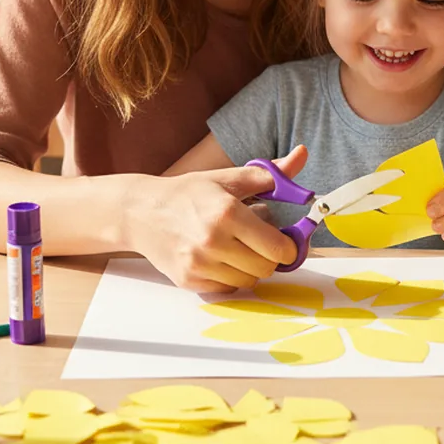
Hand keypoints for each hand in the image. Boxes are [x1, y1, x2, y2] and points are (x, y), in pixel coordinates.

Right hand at [136, 146, 308, 292]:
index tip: (284, 241)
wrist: (140, 212)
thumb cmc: (188, 193)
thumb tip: (302, 155)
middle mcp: (213, 241)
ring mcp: (199, 264)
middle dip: (269, 257)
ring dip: (250, 268)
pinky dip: (230, 277)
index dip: (288, 247)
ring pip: (249, 282)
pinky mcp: (188, 281)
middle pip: (266, 268)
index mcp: (228, 212)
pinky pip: (228, 289)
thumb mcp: (228, 178)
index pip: (277, 248)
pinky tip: (219, 259)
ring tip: (237, 249)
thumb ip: (271, 174)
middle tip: (258, 243)